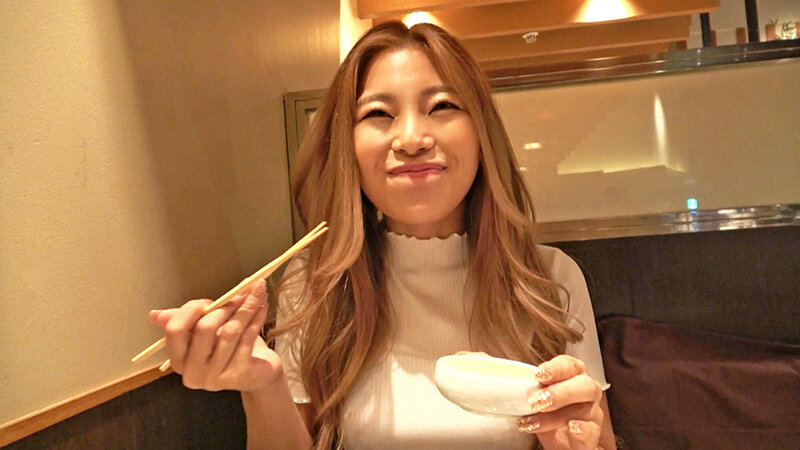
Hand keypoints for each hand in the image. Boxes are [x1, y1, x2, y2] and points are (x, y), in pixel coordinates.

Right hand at [148, 280, 282, 392]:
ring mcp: (216, 377)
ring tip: (257, 291)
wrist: (258, 373)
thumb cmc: (228, 348)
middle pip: (205, 329)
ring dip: (245, 307)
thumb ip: (184, 321)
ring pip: (230, 332)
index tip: (209, 301)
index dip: (191, 310)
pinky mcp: (239, 375)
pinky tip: (263, 306)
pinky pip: (247, 339)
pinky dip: (256, 318)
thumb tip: (154, 315)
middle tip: (242, 291)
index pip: (175, 330)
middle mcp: (193, 373)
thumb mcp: (205, 333)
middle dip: (224, 306)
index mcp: (179, 360)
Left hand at [518, 355, 604, 449]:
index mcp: (573, 375)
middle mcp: (586, 392)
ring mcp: (591, 413)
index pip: (569, 365)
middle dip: (560, 391)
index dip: (556, 368)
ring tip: (534, 420)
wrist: (561, 441)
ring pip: (585, 409)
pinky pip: (592, 431)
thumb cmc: (549, 412)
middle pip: (584, 385)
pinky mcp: (592, 435)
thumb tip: (497, 373)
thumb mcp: (537, 396)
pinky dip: (582, 429)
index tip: (539, 374)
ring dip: (557, 415)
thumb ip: (527, 386)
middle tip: (538, 400)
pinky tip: (571, 428)